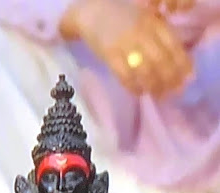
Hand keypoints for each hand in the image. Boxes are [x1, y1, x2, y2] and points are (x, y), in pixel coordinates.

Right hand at [62, 0, 191, 95]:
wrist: (91, 12)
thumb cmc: (121, 18)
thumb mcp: (144, 19)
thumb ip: (158, 34)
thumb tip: (174, 61)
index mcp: (153, 22)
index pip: (173, 44)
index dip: (182, 63)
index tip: (187, 78)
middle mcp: (141, 31)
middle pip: (161, 59)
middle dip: (169, 78)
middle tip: (172, 92)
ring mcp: (125, 42)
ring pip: (145, 69)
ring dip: (153, 85)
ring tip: (156, 94)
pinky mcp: (109, 53)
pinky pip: (125, 75)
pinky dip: (133, 86)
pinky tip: (138, 92)